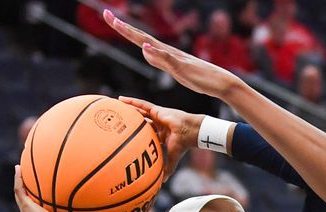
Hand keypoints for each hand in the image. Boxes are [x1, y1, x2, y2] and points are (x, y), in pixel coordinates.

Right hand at [13, 165, 65, 211]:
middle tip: (22, 177)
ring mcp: (25, 210)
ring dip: (18, 180)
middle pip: (22, 199)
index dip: (30, 199)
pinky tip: (18, 168)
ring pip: (19, 192)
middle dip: (22, 188)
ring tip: (18, 168)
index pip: (31, 207)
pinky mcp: (25, 205)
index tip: (33, 191)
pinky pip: (19, 189)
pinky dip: (18, 178)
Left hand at [106, 10, 243, 100]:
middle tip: (106, 14)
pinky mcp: (182, 67)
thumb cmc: (199, 78)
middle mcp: (167, 51)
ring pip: (150, 43)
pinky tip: (146, 46)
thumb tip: (145, 50)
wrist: (220, 82)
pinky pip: (167, 59)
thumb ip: (160, 60)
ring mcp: (174, 58)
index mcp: (163, 53)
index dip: (125, 30)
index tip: (111, 19)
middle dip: (123, 26)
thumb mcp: (173, 70)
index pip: (139, 39)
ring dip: (134, 34)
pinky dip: (156, 52)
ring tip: (119, 25)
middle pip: (140, 36)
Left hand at [116, 97, 201, 175]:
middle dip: (131, 121)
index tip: (126, 137)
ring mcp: (157, 116)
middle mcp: (158, 125)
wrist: (190, 133)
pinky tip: (122, 100)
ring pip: (140, 112)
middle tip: (118, 122)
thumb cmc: (183, 144)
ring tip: (117, 107)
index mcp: (160, 135)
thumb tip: (162, 182)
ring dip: (129, 109)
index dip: (137, 135)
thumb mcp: (172, 158)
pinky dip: (133, 102)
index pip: (146, 134)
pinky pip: (143, 105)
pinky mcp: (157, 110)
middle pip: (141, 121)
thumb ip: (167, 169)